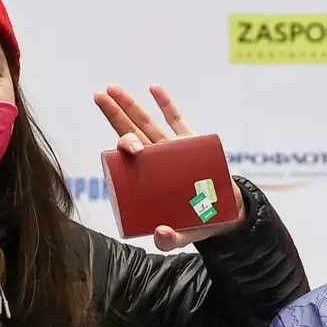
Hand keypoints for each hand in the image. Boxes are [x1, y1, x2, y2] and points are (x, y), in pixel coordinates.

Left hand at [94, 84, 245, 250]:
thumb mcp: (185, 234)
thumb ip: (171, 239)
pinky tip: (153, 88)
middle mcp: (157, 158)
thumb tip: (160, 234)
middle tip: (100, 96)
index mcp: (150, 177)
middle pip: (132, 131)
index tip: (129, 146)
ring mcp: (174, 148)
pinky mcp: (194, 143)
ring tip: (113, 88)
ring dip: (131, 104)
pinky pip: (177, 120)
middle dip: (115, 113)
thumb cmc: (199, 222)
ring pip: (149, 122)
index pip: (130, 156)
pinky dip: (166, 104)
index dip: (124, 144)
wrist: (227, 214)